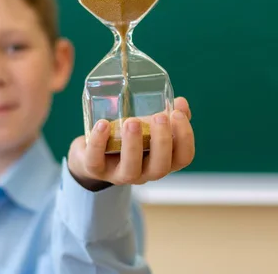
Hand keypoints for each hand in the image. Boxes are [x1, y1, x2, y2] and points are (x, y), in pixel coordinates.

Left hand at [67, 97, 194, 190]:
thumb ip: (166, 116)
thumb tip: (181, 102)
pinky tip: (103, 124)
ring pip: (131, 170)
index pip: (183, 157)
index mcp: (162, 160)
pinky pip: (96, 161)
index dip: (185, 138)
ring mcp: (120, 174)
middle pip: (160, 167)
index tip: (177, 114)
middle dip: (161, 141)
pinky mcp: (96, 169)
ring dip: (133, 144)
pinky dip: (98, 142)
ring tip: (132, 121)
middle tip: (159, 117)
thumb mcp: (148, 127)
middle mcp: (145, 172)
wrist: (92, 152)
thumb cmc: (127, 138)